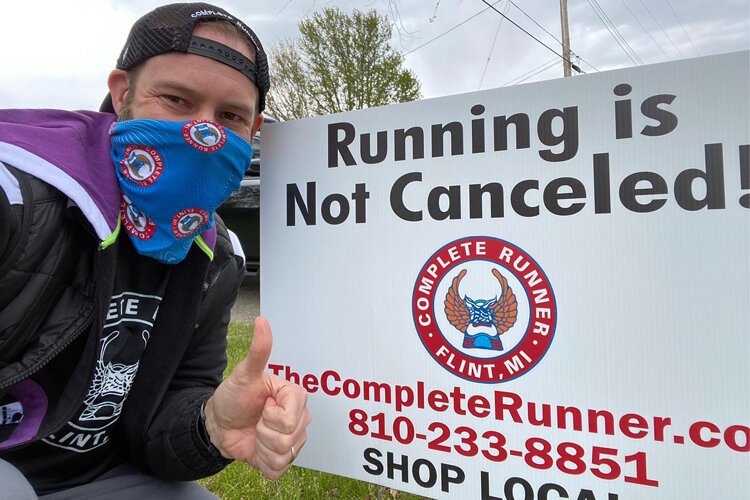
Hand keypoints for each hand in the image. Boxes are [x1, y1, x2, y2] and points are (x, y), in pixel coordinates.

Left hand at [204, 316, 311, 479]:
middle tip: (256, 420)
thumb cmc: (233, 397)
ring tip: (256, 434)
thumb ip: (259, 350)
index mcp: (295, 397)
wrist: (219, 424)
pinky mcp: (284, 459)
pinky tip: (257, 449)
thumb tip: (262, 320)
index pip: (292, 418)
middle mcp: (300, 418)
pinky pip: (279, 470)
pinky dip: (263, 463)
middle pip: (290, 439)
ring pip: (285, 455)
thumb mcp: (244, 373)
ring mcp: (294, 440)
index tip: (262, 406)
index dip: (272, 417)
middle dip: (265, 433)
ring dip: (262, 448)